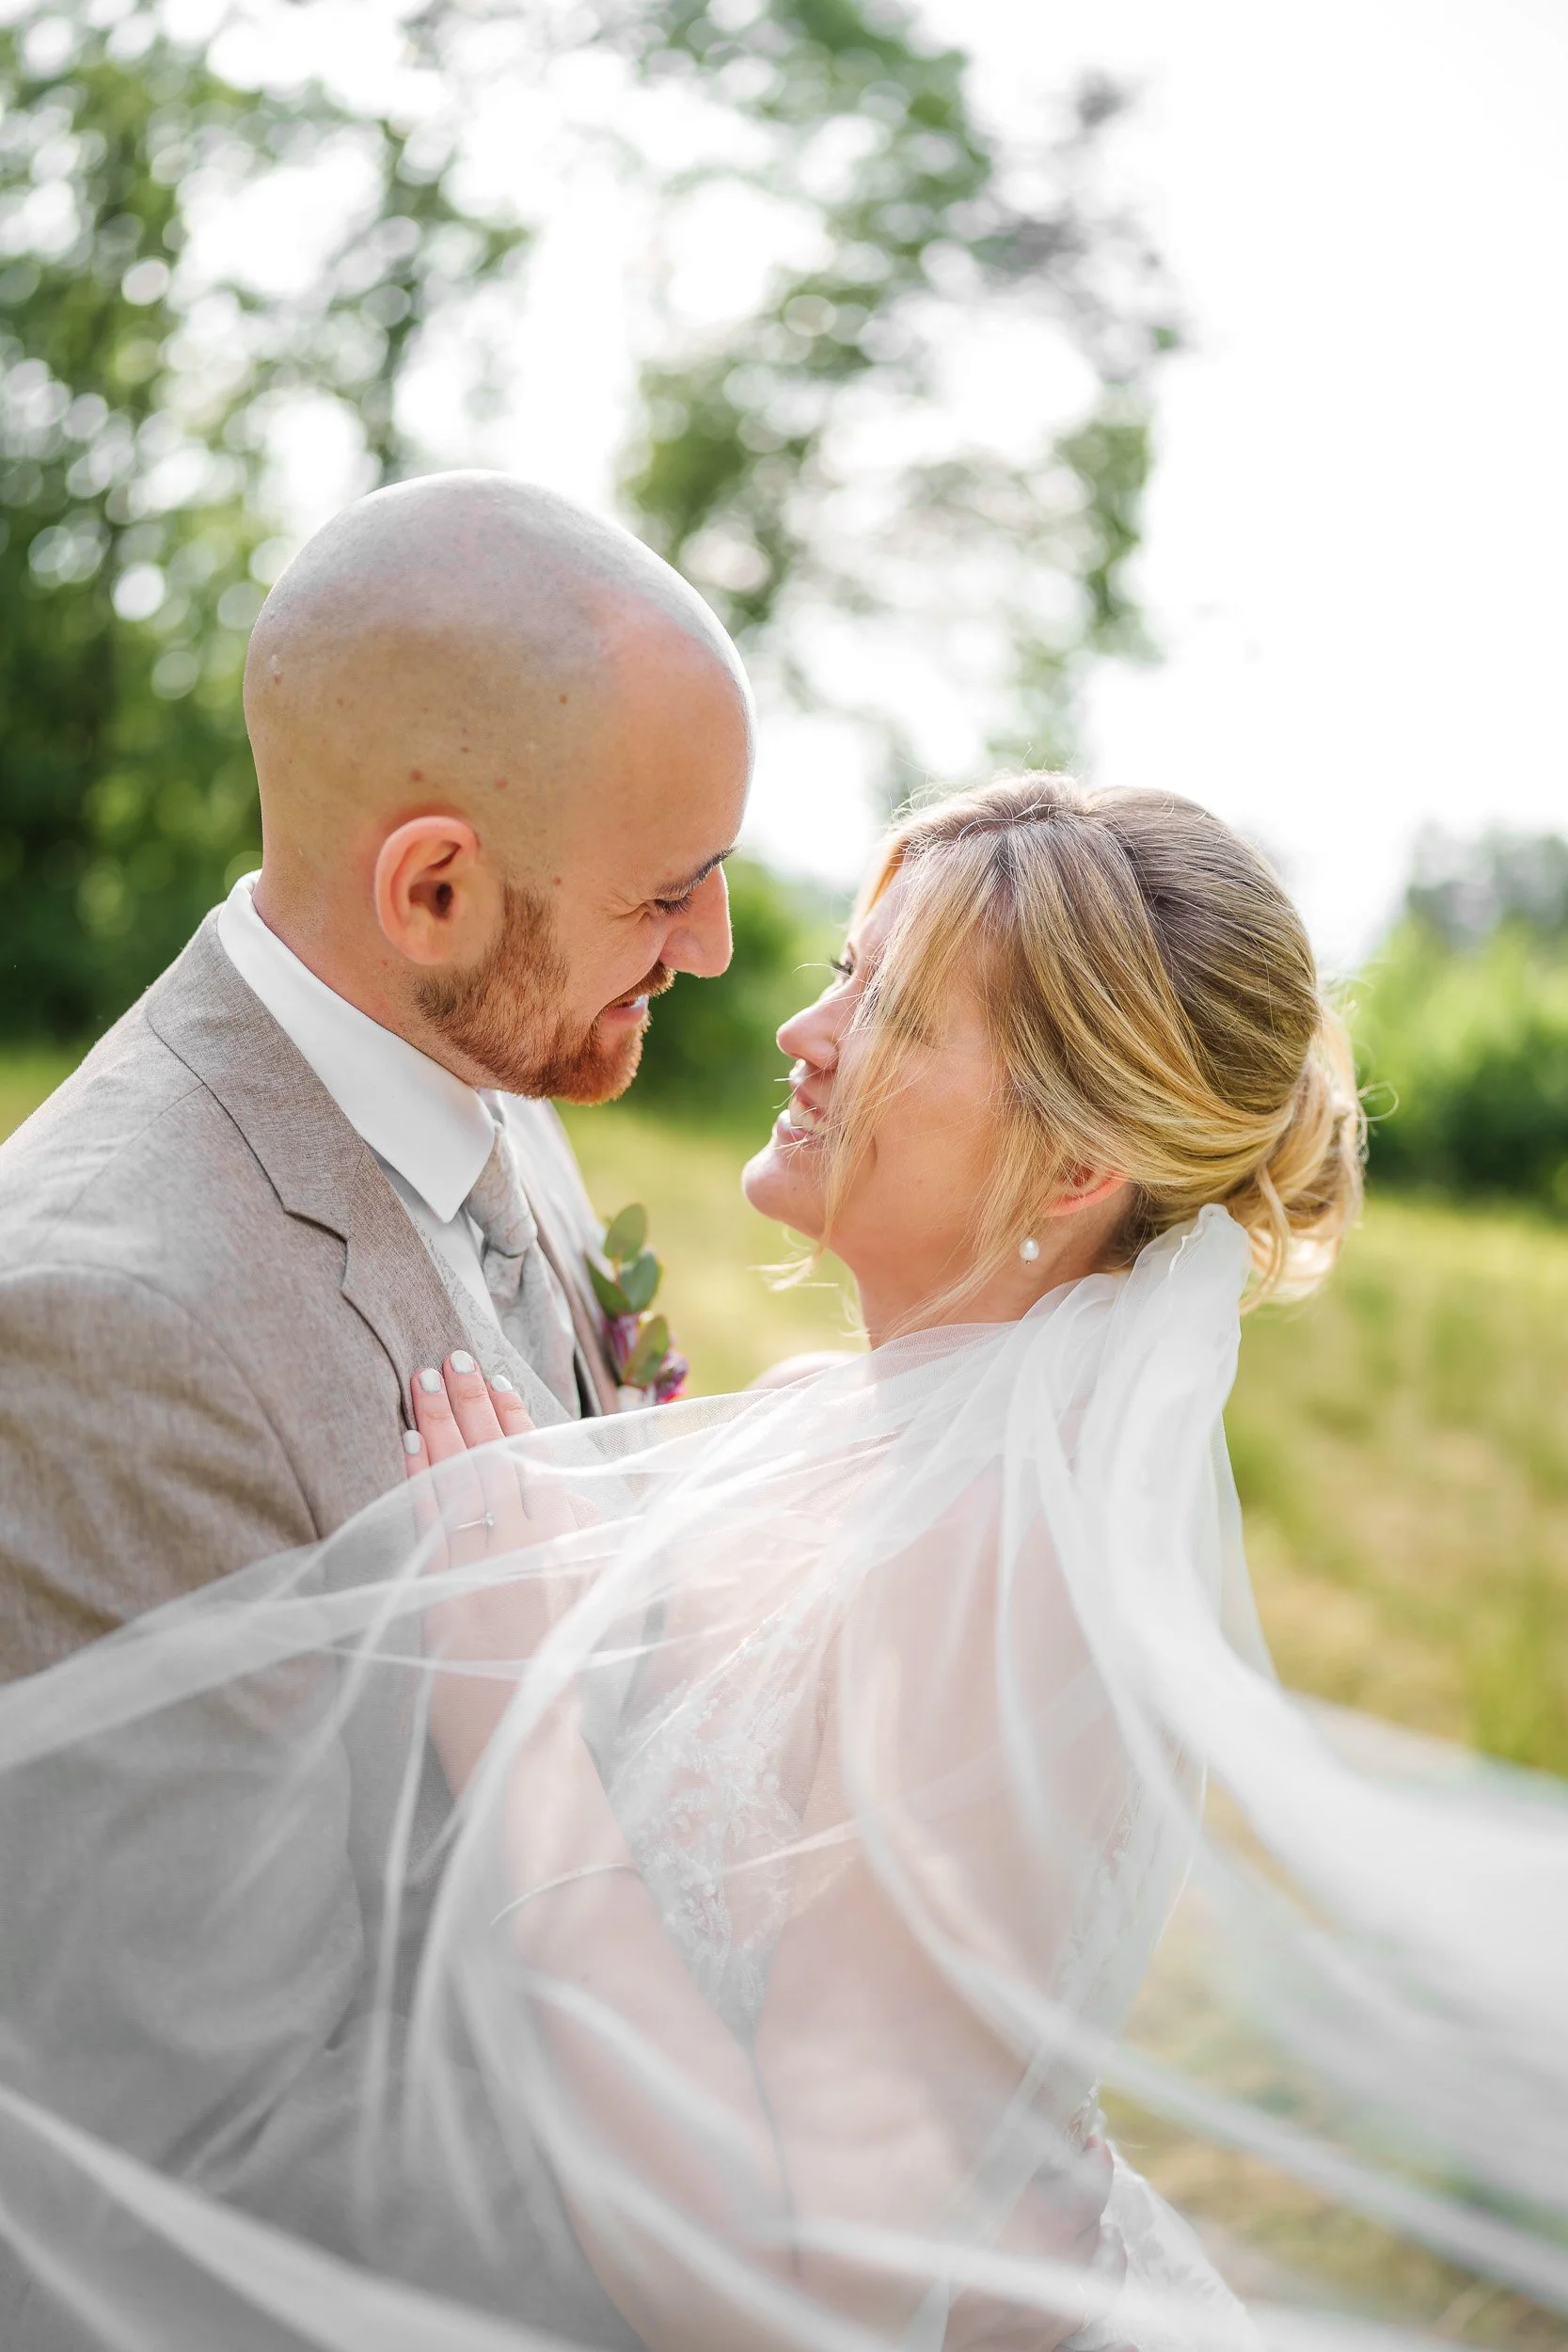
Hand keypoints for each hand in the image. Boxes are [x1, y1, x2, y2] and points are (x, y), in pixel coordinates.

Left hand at [401, 1353, 576, 1789]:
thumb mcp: (595, 1596)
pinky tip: (407, 1440)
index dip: (512, 1416)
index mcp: (568, 1539)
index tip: (497, 1377)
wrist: (528, 1738)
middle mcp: (526, 1542)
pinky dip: (416, 1476)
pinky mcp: (441, 1590)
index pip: (534, 1460)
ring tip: (423, 1380)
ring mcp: (481, 1563)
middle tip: (449, 1356)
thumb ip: (585, 1539)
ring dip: (440, 1423)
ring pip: (458, 1476)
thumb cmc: (565, 1673)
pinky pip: (426, 1519)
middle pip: (492, 1456)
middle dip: (470, 1402)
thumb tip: (575, 1494)